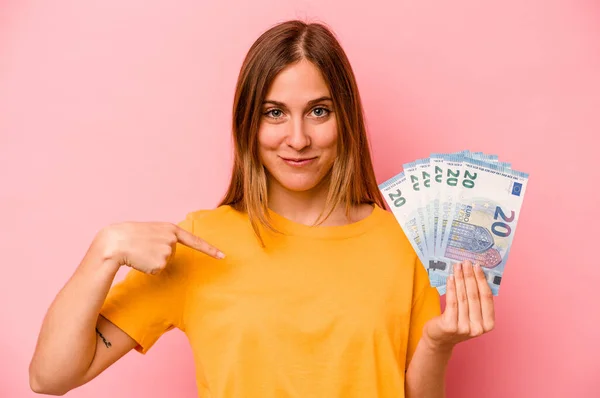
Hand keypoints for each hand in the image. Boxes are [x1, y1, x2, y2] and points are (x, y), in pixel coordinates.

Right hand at [95, 221, 225, 274]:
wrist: (115, 241)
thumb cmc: (131, 236)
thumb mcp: (153, 231)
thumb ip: (166, 237)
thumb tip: (169, 252)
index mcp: (171, 229)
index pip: (195, 241)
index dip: (210, 250)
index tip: (223, 256)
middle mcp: (172, 240)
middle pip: (172, 254)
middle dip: (158, 254)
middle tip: (144, 247)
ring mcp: (167, 252)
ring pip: (164, 263)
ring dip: (152, 260)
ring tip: (140, 252)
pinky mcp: (160, 263)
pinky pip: (157, 270)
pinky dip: (148, 268)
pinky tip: (140, 259)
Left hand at [423, 260, 494, 351]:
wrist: (440, 339)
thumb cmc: (457, 322)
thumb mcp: (471, 315)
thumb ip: (476, 300)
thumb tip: (476, 274)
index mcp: (488, 324)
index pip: (487, 298)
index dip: (482, 280)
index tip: (478, 266)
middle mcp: (478, 328)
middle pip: (475, 296)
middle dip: (470, 276)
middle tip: (466, 262)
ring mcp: (464, 328)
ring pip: (463, 297)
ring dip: (460, 279)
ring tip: (457, 266)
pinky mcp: (450, 326)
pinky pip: (452, 302)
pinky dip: (452, 288)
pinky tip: (451, 277)